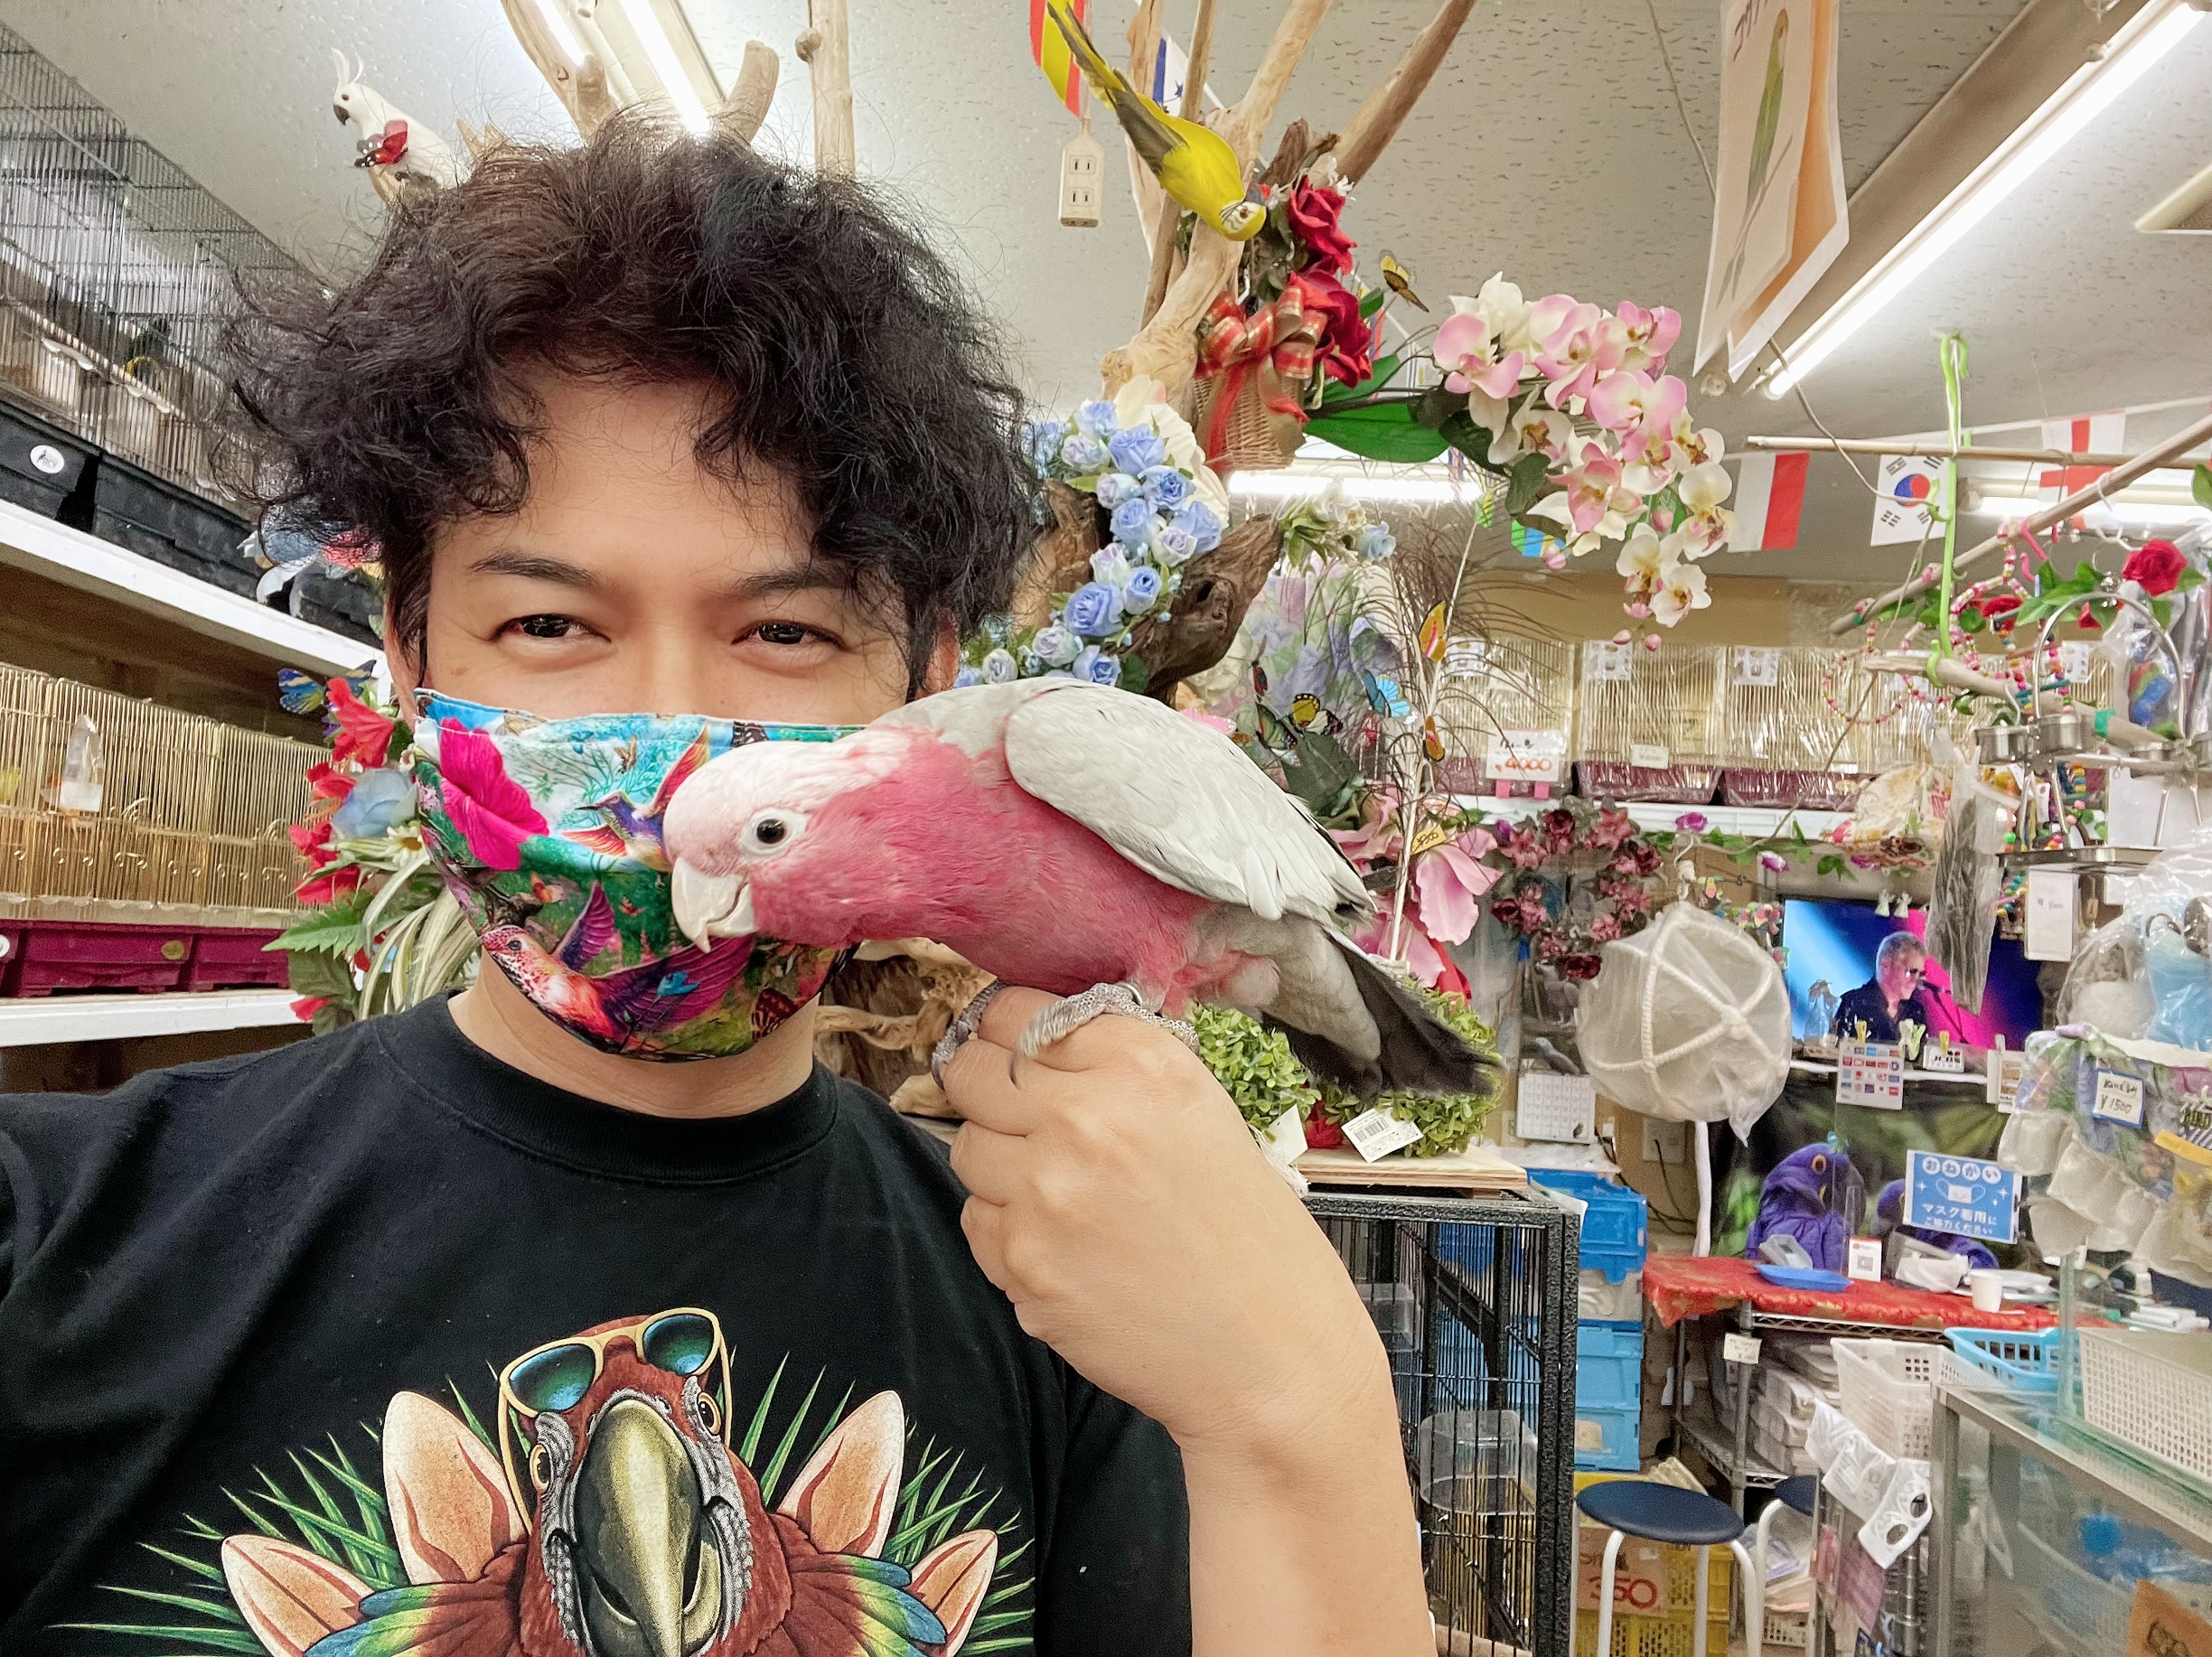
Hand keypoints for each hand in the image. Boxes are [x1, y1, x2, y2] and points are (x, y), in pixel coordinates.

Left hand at [943, 988, 1430, 1654]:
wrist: (1272, 1358)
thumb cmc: (1251, 1238)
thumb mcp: (1203, 1115)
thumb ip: (1117, 1070)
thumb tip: (1031, 1044)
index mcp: (1140, 1062)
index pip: (1016, 1009)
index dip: (1008, 1033)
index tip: (1014, 1053)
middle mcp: (1085, 1113)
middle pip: (969, 1069)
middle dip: (984, 1091)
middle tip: (1020, 1122)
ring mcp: (1044, 1189)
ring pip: (965, 1148)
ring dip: (999, 1167)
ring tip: (1065, 1201)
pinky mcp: (1021, 1262)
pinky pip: (978, 1221)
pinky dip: (1008, 1233)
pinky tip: (1070, 1253)